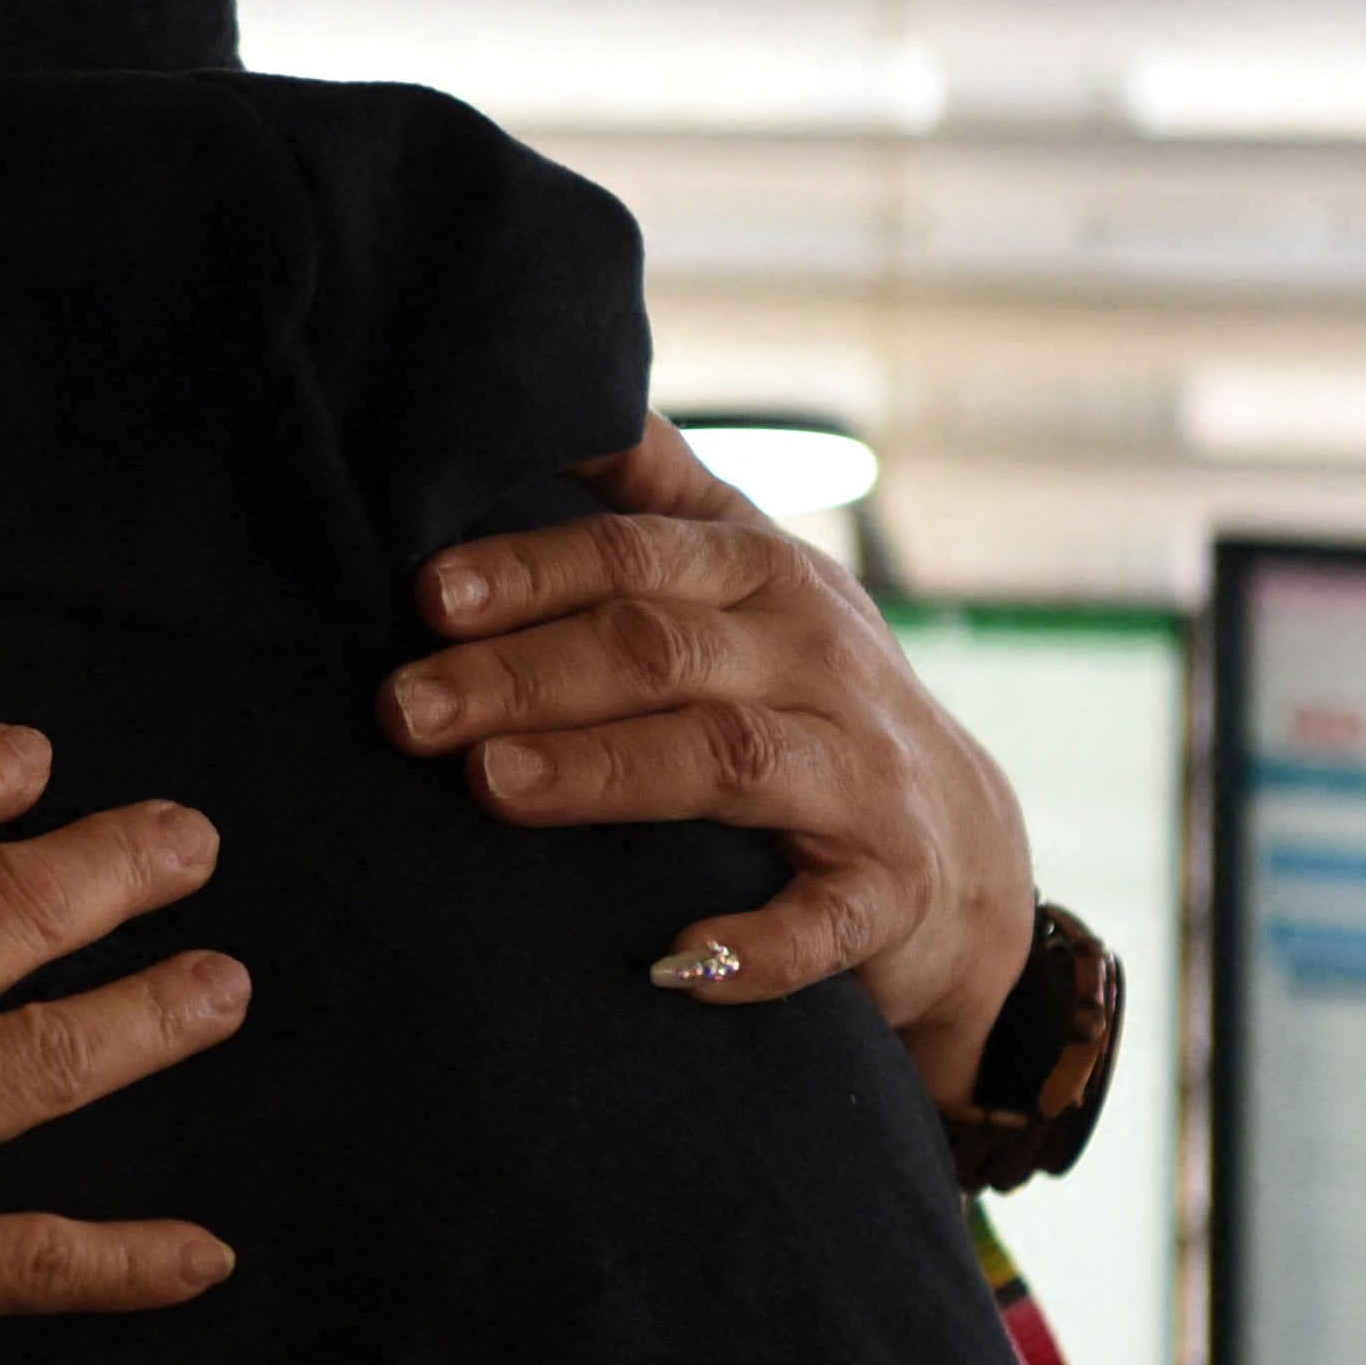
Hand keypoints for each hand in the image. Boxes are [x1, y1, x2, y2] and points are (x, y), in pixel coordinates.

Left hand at [382, 418, 1034, 1099]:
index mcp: (764, 575)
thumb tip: (556, 398)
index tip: (427, 596)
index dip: (533, 571)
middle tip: (405, 709)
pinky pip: (825, 921)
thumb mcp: (751, 576)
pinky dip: (756, 948)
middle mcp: (815, 658)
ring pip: (722, 759)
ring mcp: (859, 774)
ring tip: (492, 785)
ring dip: (605, 773)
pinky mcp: (889, 888)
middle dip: (525, 674)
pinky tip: (672, 967)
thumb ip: (655, 493)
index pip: (636, 555)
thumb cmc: (807, 696)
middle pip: (657, 651)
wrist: (960, 849)